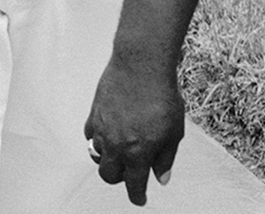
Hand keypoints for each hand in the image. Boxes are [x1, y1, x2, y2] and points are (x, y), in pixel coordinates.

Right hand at [86, 58, 184, 205]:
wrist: (141, 65)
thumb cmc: (161, 95)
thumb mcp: (174, 131)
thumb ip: (165, 157)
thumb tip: (161, 177)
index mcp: (138, 153)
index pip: (134, 185)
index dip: (137, 196)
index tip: (140, 199)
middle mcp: (116, 145)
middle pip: (109, 175)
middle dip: (119, 179)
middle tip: (130, 173)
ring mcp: (102, 130)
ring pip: (97, 156)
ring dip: (108, 158)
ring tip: (120, 150)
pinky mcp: (94, 114)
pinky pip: (90, 135)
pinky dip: (97, 139)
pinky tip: (108, 133)